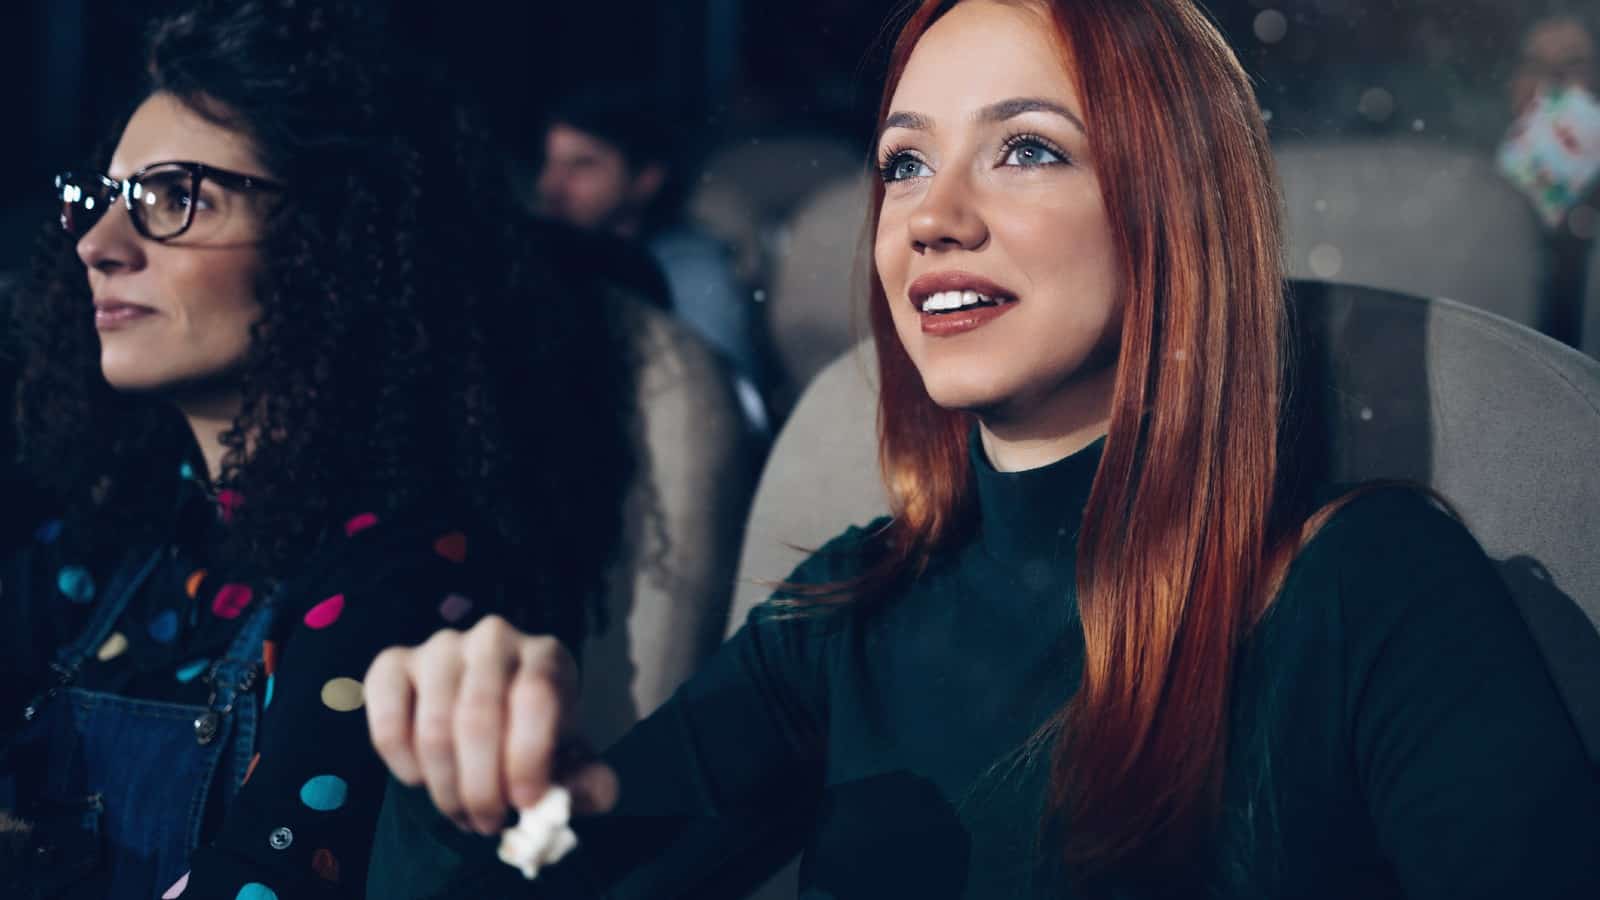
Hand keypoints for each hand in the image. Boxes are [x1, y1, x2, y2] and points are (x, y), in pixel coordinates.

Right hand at [366, 615, 618, 834]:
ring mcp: (440, 647)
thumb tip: (580, 798)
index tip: (525, 804)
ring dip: (446, 788)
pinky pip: (388, 722)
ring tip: (463, 815)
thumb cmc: (536, 742)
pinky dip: (403, 765)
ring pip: (434, 728)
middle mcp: (494, 639)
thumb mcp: (573, 765)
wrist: (491, 721)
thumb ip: (590, 783)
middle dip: (482, 787)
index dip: (528, 756)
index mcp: (547, 655)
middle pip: (479, 716)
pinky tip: (422, 782)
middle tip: (488, 824)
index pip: (535, 696)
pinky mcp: (393, 664)